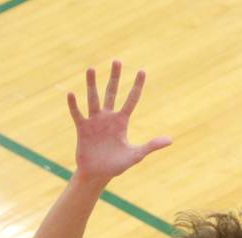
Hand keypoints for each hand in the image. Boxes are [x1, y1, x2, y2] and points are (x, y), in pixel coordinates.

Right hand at [68, 60, 170, 181]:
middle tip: (117, 60)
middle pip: (112, 92)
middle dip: (115, 77)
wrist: (98, 174)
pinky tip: (71, 93)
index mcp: (122, 122)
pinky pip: (78, 114)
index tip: (142, 70)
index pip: (132, 100)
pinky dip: (74, 105)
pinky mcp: (82, 128)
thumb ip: (151, 146)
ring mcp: (94, 121)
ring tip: (91, 69)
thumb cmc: (118, 165)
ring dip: (92, 84)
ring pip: (94, 99)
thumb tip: (170, 140)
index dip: (137, 86)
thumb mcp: (136, 155)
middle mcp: (108, 118)